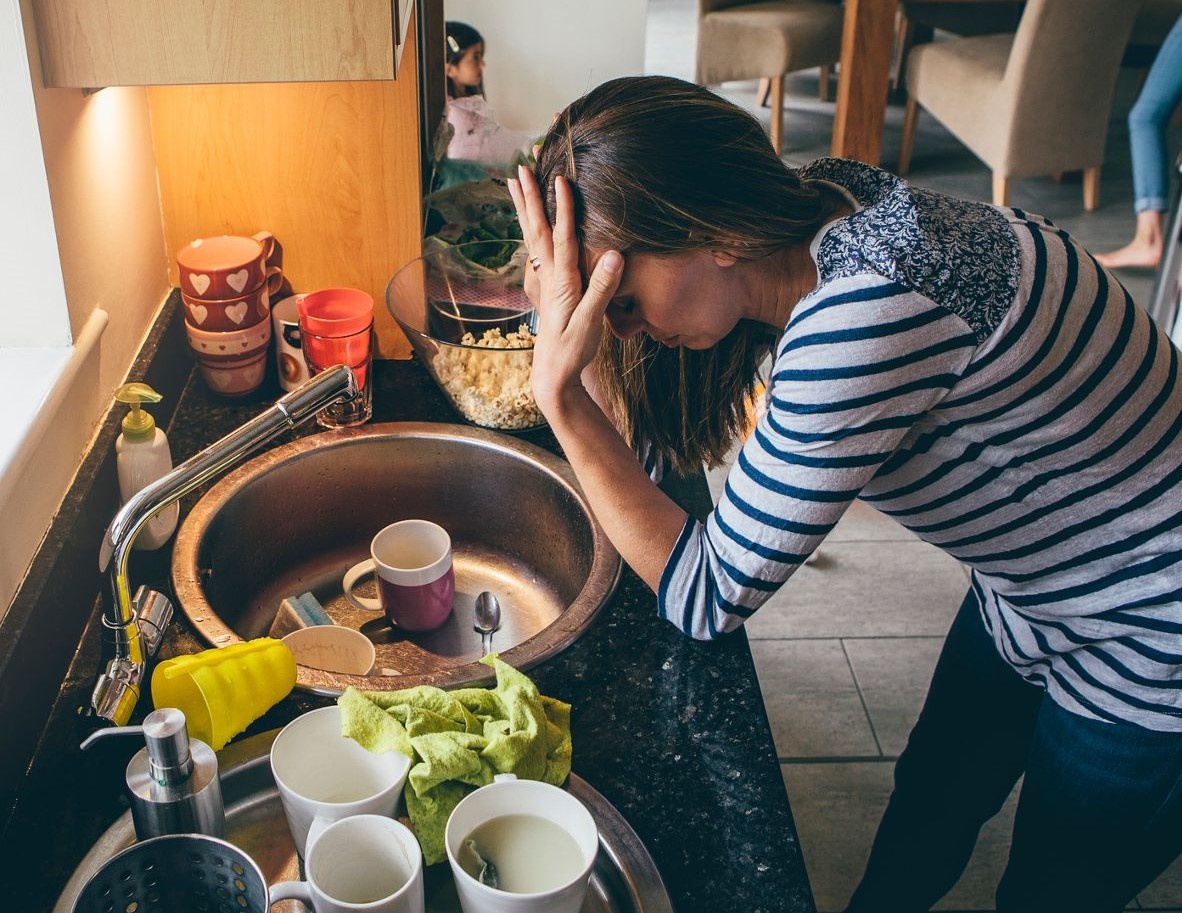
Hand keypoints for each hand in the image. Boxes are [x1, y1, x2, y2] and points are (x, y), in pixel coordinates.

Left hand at [508, 165, 622, 413]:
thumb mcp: (591, 322)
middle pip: (537, 228)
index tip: (561, 179)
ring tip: (515, 182)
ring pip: (532, 235)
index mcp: (562, 280)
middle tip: (522, 167)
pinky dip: (531, 227)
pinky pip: (535, 248)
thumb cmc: (573, 349)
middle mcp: (549, 275)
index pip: (562, 237)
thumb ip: (602, 288)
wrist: (553, 373)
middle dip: (531, 197)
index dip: (563, 208)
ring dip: (524, 207)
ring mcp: (545, 280)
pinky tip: (528, 220)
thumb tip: (616, 254)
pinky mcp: (547, 286)